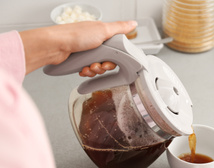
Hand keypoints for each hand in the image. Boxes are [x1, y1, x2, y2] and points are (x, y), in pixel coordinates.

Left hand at [19, 20, 136, 73]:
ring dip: (94, 70)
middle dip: (104, 66)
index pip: (116, 49)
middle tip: (99, 65)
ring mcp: (86, 51)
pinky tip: (82, 69)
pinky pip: (88, 70)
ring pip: (98, 66)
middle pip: (107, 59)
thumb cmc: (75, 35)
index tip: (110, 61)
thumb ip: (120, 28)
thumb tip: (133, 23)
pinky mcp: (78, 60)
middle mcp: (94, 42)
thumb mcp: (103, 30)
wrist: (55, 46)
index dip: (115, 58)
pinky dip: (86, 72)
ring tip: (88, 67)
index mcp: (101, 34)